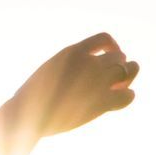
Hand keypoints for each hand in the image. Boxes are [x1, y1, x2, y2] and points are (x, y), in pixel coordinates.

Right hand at [9, 33, 139, 138]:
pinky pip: (128, 95)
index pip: (104, 39)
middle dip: (119, 66)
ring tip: (123, 84)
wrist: (27, 115)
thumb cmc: (32, 97)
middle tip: (114, 79)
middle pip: (118, 57)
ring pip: (127, 71)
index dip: (112, 47)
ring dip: (128, 76)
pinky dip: (128, 96)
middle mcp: (87, 63)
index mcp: (73, 52)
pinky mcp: (101, 102)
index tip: (108, 57)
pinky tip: (120, 99)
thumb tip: (82, 72)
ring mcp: (96, 82)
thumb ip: (70, 66)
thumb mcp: (50, 70)